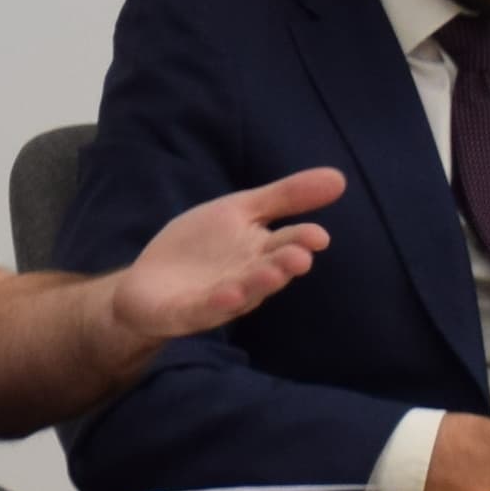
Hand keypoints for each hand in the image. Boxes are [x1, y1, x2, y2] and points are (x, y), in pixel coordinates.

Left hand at [106, 172, 341, 350]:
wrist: (148, 283)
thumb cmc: (201, 248)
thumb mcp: (239, 210)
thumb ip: (285, 196)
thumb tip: (340, 178)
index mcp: (260, 253)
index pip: (286, 244)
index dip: (302, 241)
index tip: (319, 236)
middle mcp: (245, 279)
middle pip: (268, 271)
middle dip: (283, 265)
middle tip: (301, 257)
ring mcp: (216, 299)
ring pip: (241, 294)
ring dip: (256, 285)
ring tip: (272, 272)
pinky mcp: (184, 312)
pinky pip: (201, 309)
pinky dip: (215, 304)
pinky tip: (226, 294)